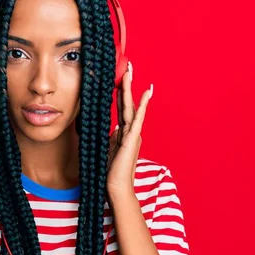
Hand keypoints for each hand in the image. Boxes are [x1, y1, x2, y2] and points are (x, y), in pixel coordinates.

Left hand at [107, 61, 151, 200]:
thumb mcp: (107, 149)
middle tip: (128, 66)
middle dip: (127, 84)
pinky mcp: (133, 138)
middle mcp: (131, 130)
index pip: (122, 108)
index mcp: (124, 132)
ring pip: (131, 106)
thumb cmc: (111, 172)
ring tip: (131, 71)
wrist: (116, 187)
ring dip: (131, 88)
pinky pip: (138, 118)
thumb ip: (111, 137)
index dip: (121, 92)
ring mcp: (133, 133)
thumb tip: (113, 127)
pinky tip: (146, 92)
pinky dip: (142, 104)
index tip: (119, 78)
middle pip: (128, 102)